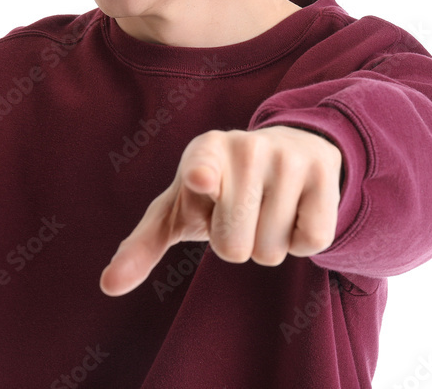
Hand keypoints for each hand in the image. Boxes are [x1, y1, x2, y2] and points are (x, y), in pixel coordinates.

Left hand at [99, 126, 342, 295]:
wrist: (285, 153)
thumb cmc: (217, 190)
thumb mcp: (179, 209)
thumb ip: (142, 245)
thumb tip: (107, 285)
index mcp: (202, 152)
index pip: (202, 169)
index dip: (203, 177)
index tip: (204, 180)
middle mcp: (245, 147)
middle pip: (233, 247)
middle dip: (235, 244)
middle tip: (238, 216)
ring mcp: (287, 158)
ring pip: (272, 250)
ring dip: (267, 244)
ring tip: (265, 209)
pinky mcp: (324, 174)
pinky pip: (312, 241)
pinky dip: (301, 242)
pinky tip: (294, 210)